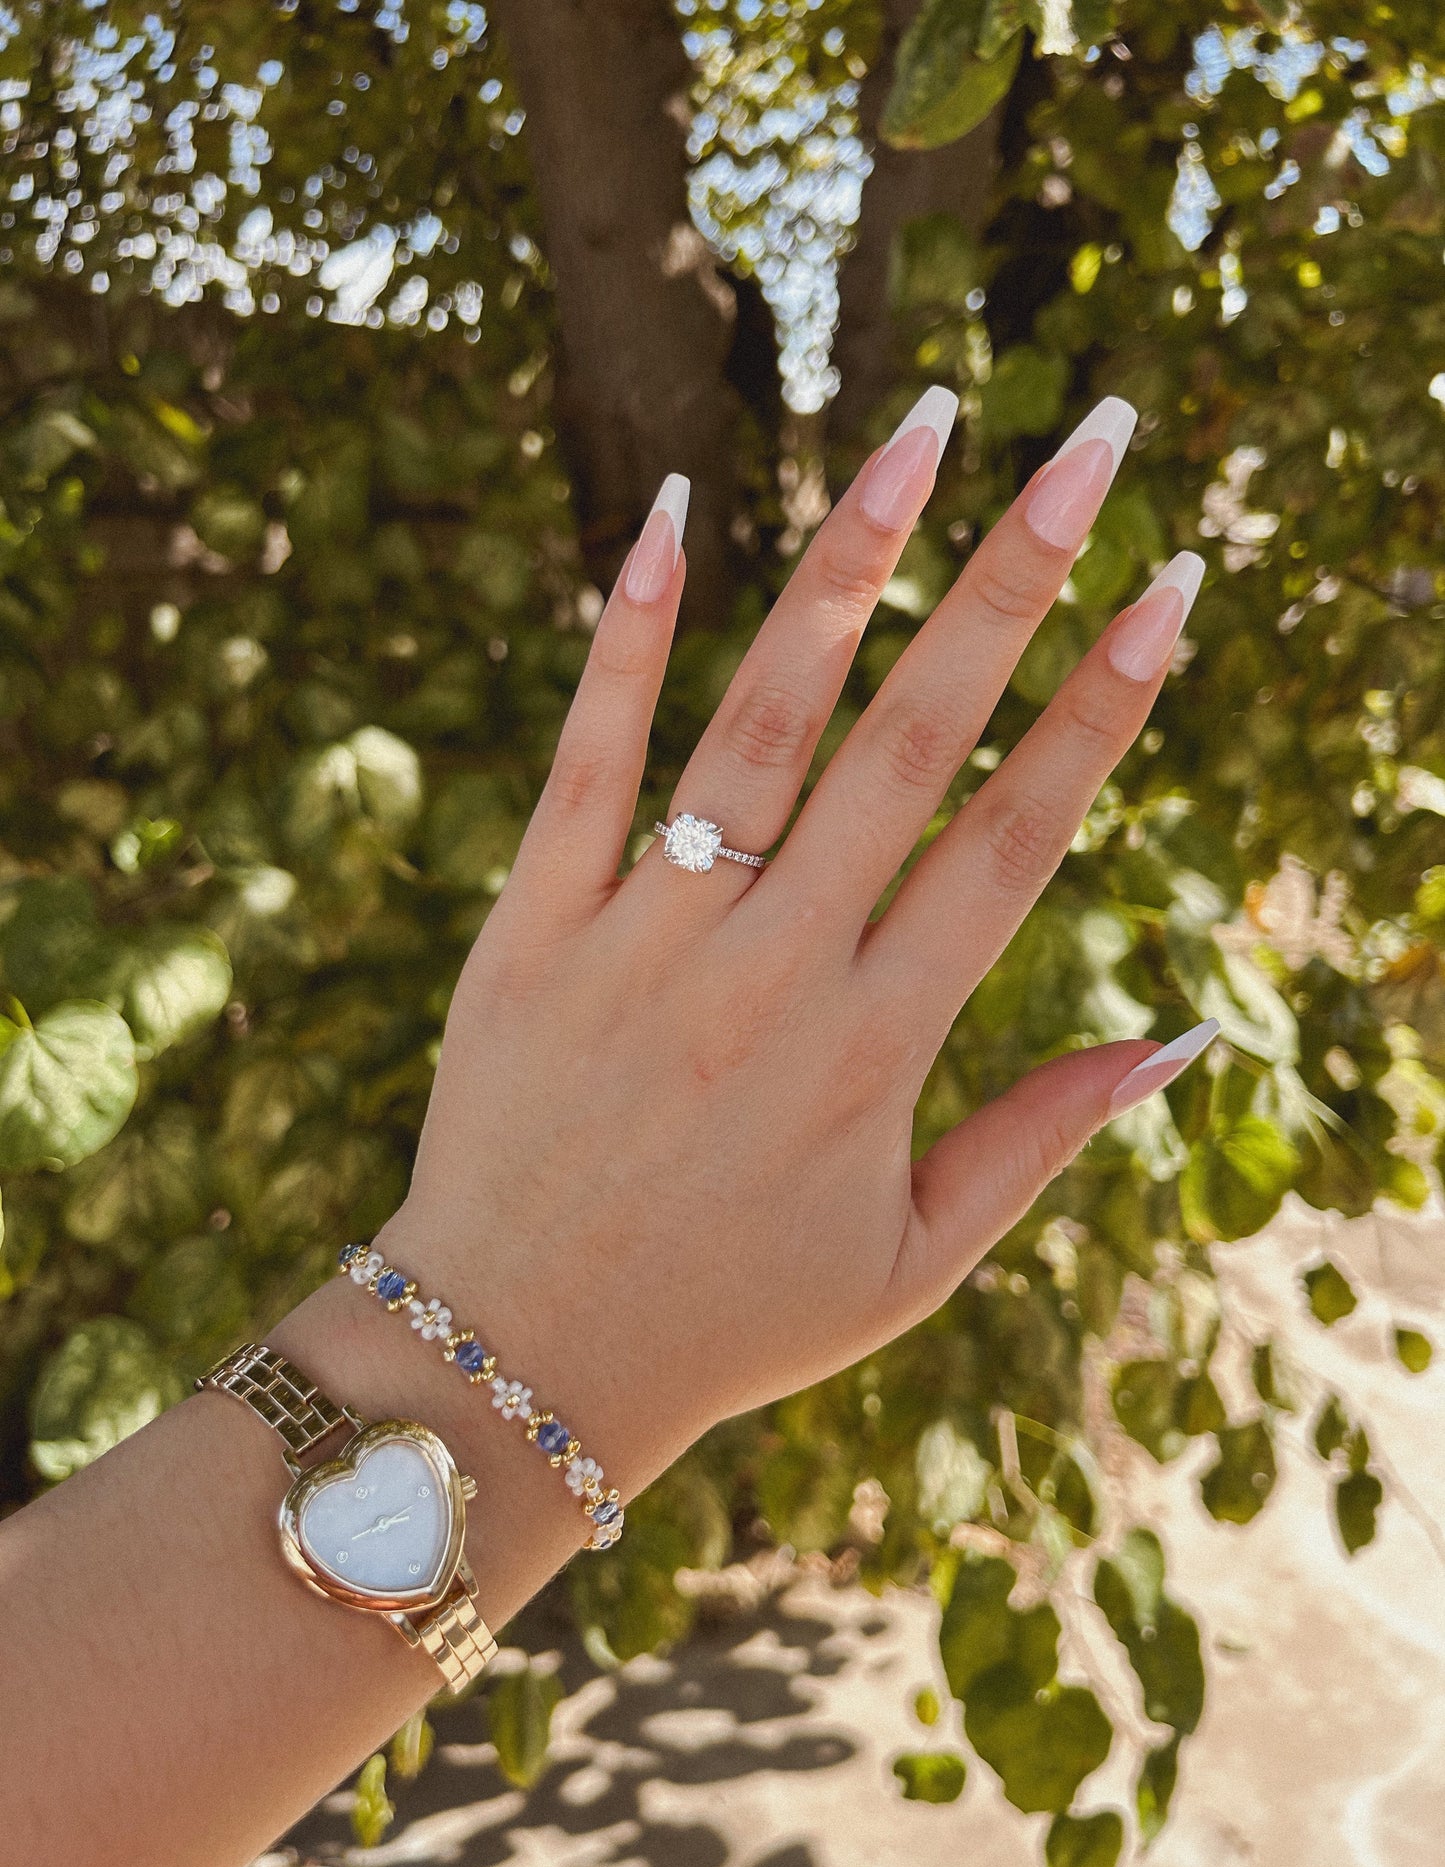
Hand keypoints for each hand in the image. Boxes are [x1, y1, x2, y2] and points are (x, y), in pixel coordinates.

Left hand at [379, 389, 1215, 1498]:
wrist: (513, 1360)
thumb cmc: (733, 1317)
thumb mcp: (914, 1260)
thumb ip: (1042, 1139)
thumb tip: (1180, 1037)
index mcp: (877, 1051)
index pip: (1015, 841)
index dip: (1104, 710)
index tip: (1173, 589)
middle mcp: (769, 976)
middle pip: (912, 743)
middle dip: (1017, 583)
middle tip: (1098, 445)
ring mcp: (642, 942)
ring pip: (760, 722)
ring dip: (849, 565)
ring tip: (926, 432)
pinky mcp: (527, 931)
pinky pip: (583, 762)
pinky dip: (624, 637)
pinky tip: (670, 511)